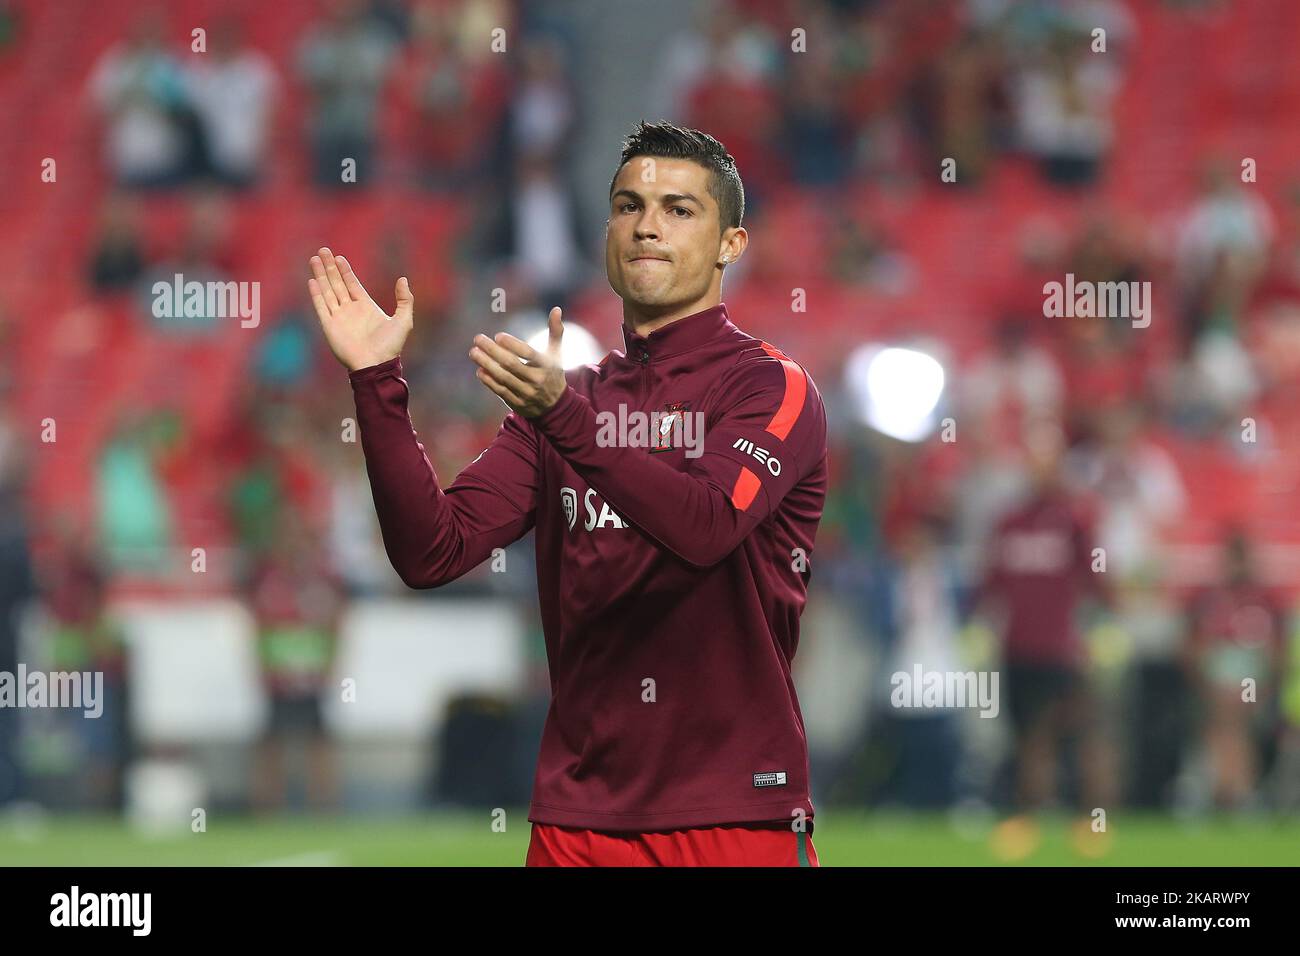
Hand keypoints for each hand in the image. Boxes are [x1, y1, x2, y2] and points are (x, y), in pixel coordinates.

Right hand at [308, 247, 412, 371]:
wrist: (376, 364)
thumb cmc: (391, 345)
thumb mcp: (403, 320)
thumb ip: (404, 299)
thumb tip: (403, 279)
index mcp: (365, 306)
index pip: (352, 284)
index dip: (345, 270)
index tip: (339, 257)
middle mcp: (350, 310)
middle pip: (337, 283)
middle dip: (330, 267)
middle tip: (323, 250)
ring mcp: (339, 317)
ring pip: (327, 291)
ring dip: (321, 275)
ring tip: (315, 259)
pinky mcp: (330, 326)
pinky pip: (321, 306)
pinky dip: (317, 294)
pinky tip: (312, 281)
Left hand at [469, 306, 568, 418]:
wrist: (556, 406)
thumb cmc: (553, 372)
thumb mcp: (556, 353)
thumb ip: (556, 331)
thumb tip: (556, 309)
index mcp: (546, 365)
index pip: (528, 353)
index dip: (512, 344)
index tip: (498, 336)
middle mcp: (537, 379)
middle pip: (511, 364)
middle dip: (492, 351)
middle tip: (477, 338)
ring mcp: (527, 393)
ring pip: (503, 377)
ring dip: (486, 364)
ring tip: (473, 352)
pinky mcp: (518, 403)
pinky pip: (501, 390)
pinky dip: (489, 381)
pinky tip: (479, 370)